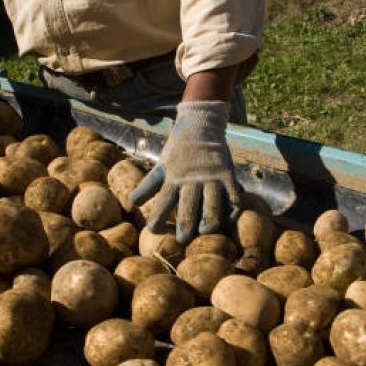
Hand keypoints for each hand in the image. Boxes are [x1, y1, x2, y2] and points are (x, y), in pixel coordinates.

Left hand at [129, 100, 242, 243]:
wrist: (201, 125)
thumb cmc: (179, 150)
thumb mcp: (161, 165)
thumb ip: (148, 185)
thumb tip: (132, 203)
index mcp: (173, 178)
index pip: (163, 202)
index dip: (158, 219)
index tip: (154, 231)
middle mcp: (192, 179)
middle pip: (189, 207)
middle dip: (185, 226)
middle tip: (183, 240)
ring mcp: (211, 177)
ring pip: (213, 205)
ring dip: (210, 221)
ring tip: (206, 231)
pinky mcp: (228, 174)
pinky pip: (233, 196)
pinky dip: (232, 209)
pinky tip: (229, 219)